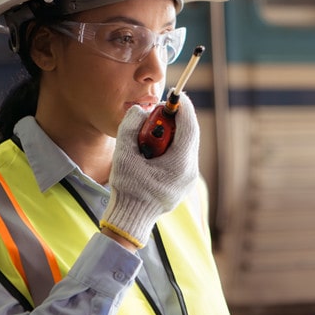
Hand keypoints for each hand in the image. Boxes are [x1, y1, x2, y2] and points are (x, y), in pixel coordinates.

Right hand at [100, 90, 199, 247]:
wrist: (131, 220)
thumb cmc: (127, 189)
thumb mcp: (124, 155)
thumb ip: (130, 127)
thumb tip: (141, 110)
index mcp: (179, 165)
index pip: (188, 128)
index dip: (183, 108)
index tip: (176, 95)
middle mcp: (190, 172)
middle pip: (190, 135)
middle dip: (176, 119)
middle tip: (161, 110)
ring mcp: (189, 179)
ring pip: (187, 145)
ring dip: (173, 133)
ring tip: (153, 130)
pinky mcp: (184, 183)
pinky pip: (183, 156)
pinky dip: (172, 146)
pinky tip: (155, 147)